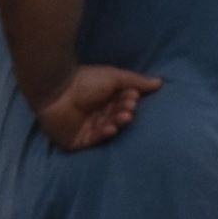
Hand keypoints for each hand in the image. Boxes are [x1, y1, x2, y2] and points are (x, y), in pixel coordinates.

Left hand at [27, 64, 159, 152]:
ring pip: (108, 129)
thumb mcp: (115, 77)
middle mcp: (94, 113)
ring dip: (117, 123)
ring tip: (122, 115)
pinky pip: (95, 140)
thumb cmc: (85, 79)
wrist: (56, 88)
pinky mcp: (76, 141)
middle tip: (128, 107)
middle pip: (116, 117)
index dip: (128, 102)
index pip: (121, 104)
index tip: (133, 96)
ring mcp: (85, 127)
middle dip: (124, 112)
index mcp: (101, 98)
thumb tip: (160, 82)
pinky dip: (105, 134)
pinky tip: (111, 127)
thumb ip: (136, 81)